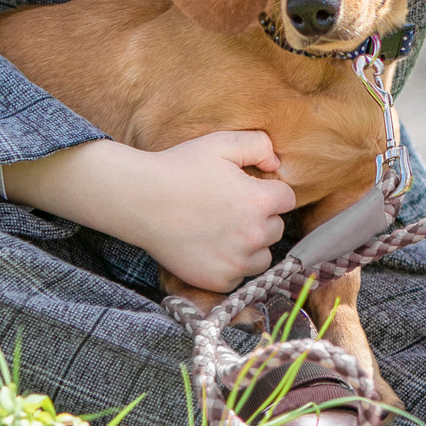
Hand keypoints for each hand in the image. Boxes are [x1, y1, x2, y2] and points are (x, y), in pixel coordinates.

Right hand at [0, 129, 297, 291]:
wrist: (139, 200)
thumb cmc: (179, 167)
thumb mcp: (221, 143)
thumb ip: (258, 145)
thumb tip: (276, 162)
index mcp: (260, 201)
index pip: (286, 199)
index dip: (268, 191)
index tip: (248, 189)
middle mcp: (254, 235)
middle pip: (277, 228)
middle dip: (261, 218)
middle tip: (230, 209)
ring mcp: (236, 262)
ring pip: (262, 256)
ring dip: (250, 245)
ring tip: (222, 230)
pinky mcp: (218, 281)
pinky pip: (239, 276)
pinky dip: (230, 266)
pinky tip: (210, 248)